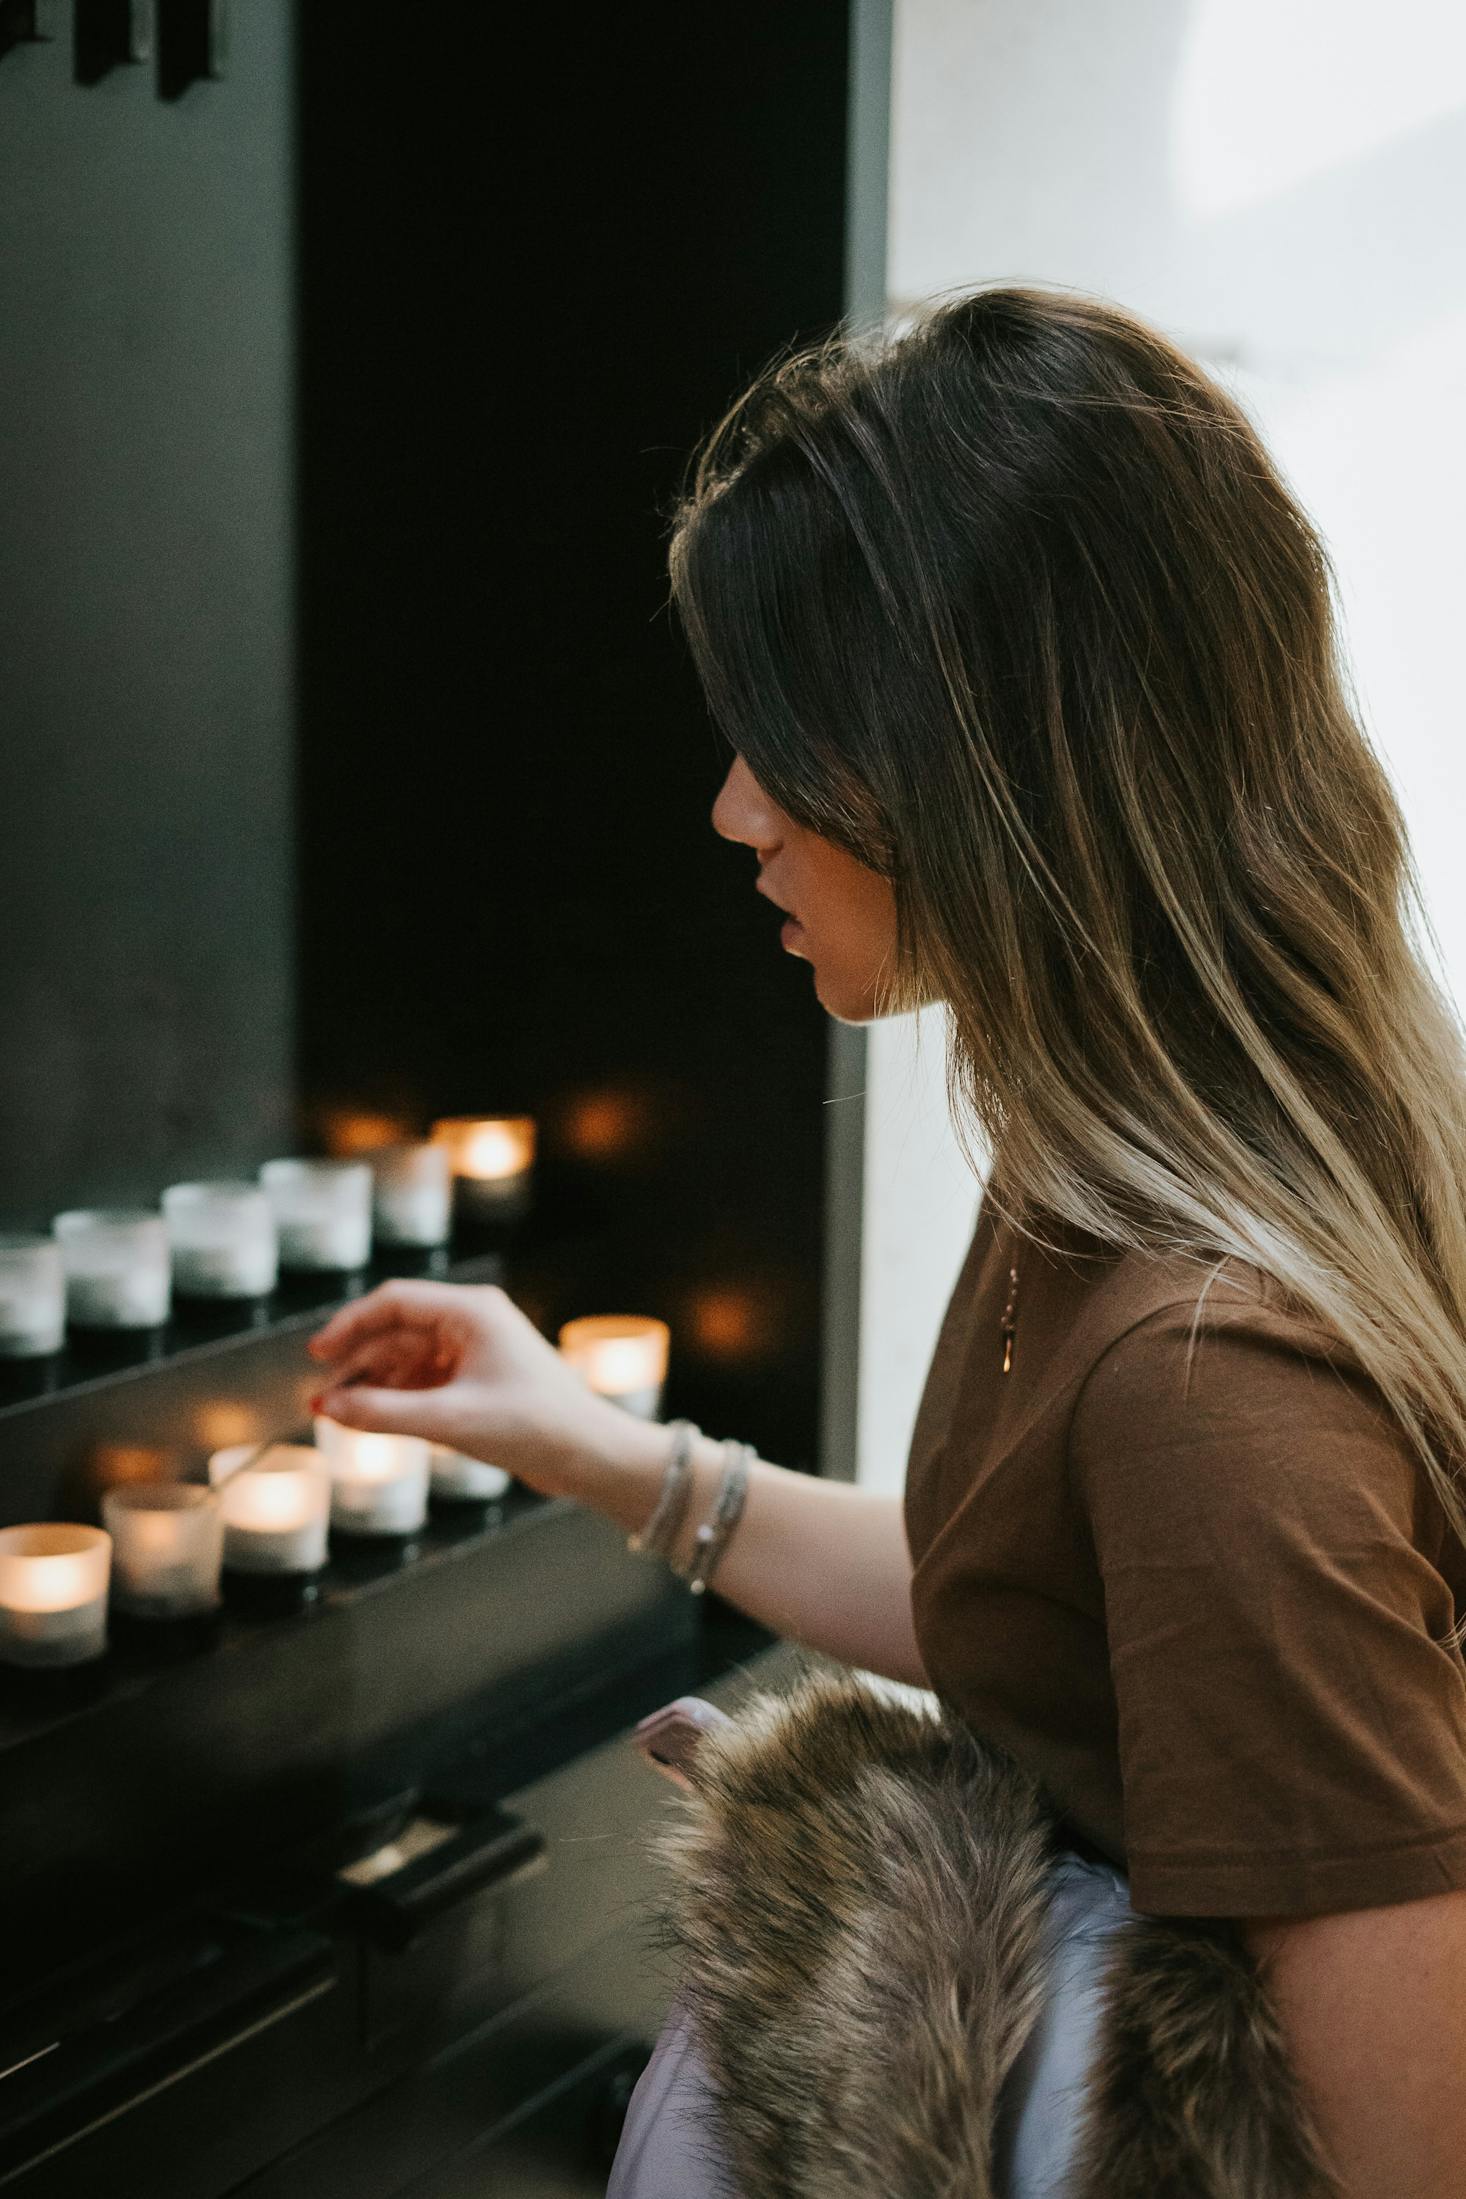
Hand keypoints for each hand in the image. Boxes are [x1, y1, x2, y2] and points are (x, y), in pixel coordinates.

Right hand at [306, 1279, 628, 1498]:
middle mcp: (473, 1322)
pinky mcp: (480, 1378)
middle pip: (397, 1331)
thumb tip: (327, 1409)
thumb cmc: (532, 1427)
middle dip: (358, 1365)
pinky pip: (426, 1378)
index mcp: (471, 1311)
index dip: (349, 1325)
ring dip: (375, 1384)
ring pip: (408, 1357)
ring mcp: (477, 1349)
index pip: (394, 1302)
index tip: (316, 1354)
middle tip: (321, 1403)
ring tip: (339, 1416)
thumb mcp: (450, 1420)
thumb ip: (384, 1414)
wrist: (590, 1455)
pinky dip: (398, 1396)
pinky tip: (373, 1419)